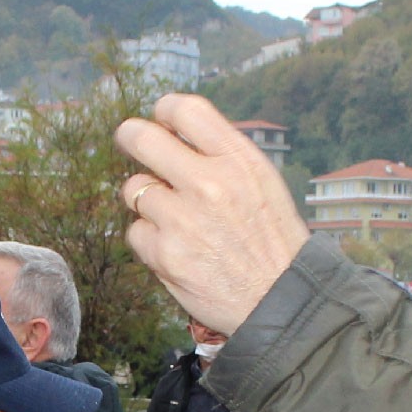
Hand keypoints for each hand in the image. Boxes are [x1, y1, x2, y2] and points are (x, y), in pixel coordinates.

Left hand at [117, 94, 310, 336]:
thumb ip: (223, 156)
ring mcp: (183, 219)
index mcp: (237, 160)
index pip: (185, 110)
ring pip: (134, 189)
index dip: (165, 110)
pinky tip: (176, 248)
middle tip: (130, 140)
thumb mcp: (262, 183)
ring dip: (146, 200)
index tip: (161, 120)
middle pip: (142, 138)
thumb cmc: (271, 240)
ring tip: (174, 217)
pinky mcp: (165, 254)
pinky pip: (136, 231)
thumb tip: (177, 133)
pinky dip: (149, 239)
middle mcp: (208, 184)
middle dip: (130, 137)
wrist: (281, 301)